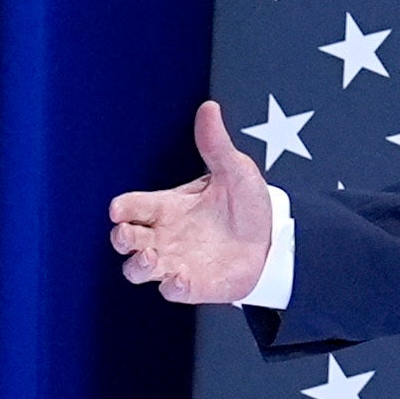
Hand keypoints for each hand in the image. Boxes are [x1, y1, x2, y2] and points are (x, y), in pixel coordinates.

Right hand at [107, 101, 272, 303]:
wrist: (278, 239)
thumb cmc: (248, 204)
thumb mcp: (235, 170)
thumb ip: (216, 145)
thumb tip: (209, 108)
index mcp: (168, 207)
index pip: (131, 207)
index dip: (122, 208)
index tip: (121, 208)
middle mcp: (165, 236)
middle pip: (124, 240)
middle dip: (121, 238)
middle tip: (129, 234)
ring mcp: (176, 261)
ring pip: (137, 269)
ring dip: (138, 265)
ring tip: (152, 257)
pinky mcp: (193, 284)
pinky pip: (171, 290)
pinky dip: (171, 286)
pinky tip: (180, 278)